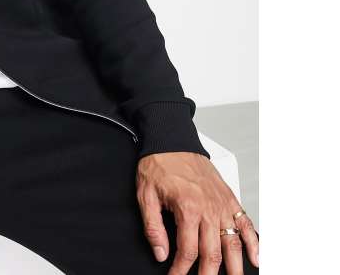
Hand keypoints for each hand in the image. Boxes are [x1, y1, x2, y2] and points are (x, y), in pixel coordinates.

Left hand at [136, 152, 258, 273]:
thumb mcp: (145, 194)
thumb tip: (160, 253)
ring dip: (234, 267)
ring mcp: (222, 204)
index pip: (188, 251)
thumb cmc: (158, 162)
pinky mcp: (229, 197)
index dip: (181, 270)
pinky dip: (254, 242)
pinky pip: (246, 223)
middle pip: (213, 254)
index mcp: (188, 208)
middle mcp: (209, 208)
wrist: (171, 139)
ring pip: (233, 244)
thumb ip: (153, 226)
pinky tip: (255, 258)